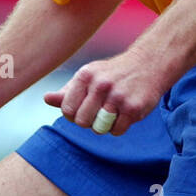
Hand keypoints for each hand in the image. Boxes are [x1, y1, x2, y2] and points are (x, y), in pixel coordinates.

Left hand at [44, 52, 167, 137]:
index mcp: (85, 75)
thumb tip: (46, 99)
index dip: (74, 114)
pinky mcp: (133, 108)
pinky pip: (117, 131)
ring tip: (112, 112)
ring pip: (99, 128)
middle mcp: (100, 84)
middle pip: (82, 122)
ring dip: (104, 125)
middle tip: (99, 112)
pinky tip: (124, 113)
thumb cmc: (113, 73)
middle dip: (89, 121)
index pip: (67, 109)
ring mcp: (117, 96)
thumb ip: (67, 91)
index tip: (84, 108)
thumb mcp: (89, 76)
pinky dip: (119, 127)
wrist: (149, 64)